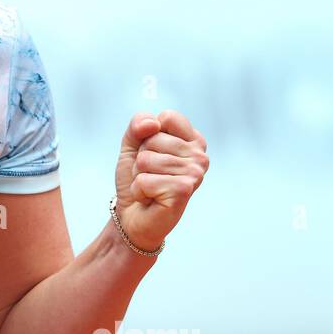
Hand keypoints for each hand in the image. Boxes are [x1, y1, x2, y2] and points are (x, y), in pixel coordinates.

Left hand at [113, 109, 208, 250]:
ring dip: (138, 175)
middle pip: (153, 138)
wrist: (133, 216)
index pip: (167, 117)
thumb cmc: (137, 178)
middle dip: (141, 158)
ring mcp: (195, 173)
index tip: (153, 153)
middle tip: (150, 175)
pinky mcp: (183, 190)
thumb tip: (153, 123)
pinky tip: (150, 198)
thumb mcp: (132, 145)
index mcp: (193, 140)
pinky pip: (144, 180)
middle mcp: (200, 156)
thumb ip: (137, 125)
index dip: (148, 135)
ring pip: (146, 160)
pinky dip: (138, 190)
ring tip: (150, 186)